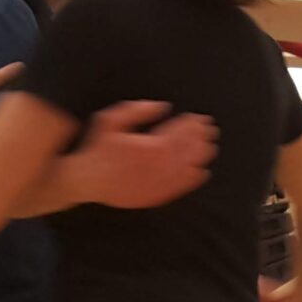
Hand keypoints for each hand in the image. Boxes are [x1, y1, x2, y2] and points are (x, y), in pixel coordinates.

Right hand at [73, 101, 218, 208]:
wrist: (89, 180)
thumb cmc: (98, 148)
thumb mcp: (111, 119)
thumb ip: (138, 110)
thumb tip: (163, 106)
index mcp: (152, 144)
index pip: (180, 131)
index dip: (193, 123)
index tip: (201, 118)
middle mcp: (160, 164)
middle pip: (189, 148)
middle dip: (202, 137)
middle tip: (211, 130)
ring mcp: (161, 181)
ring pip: (190, 166)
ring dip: (202, 155)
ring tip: (211, 147)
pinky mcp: (158, 195)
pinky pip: (182, 187)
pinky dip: (195, 179)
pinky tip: (203, 172)